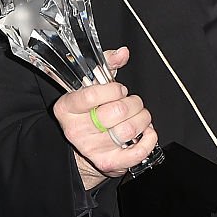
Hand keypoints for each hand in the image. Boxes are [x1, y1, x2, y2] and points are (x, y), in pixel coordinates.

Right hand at [52, 47, 158, 190]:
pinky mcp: (108, 163)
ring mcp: (91, 148)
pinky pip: (135, 153)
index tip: (119, 90)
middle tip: (132, 104)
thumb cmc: (93, 110)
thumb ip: (107, 64)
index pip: (92, 93)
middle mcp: (76, 130)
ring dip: (143, 119)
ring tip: (139, 117)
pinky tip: (148, 131)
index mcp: (67, 107)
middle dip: (133, 103)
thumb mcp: (93, 84)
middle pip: (116, 111)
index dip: (113, 89)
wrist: (87, 144)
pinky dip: (149, 139)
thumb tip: (122, 53)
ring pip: (129, 130)